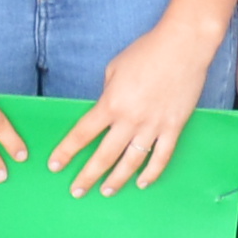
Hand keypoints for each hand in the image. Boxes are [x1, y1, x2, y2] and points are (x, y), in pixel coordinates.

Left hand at [54, 11, 219, 195]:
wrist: (183, 46)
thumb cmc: (146, 52)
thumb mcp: (114, 69)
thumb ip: (108, 94)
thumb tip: (108, 111)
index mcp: (111, 104)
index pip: (82, 134)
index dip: (66, 152)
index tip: (55, 165)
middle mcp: (130, 120)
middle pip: (104, 156)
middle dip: (87, 176)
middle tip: (76, 191)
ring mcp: (153, 126)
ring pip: (131, 163)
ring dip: (116, 180)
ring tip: (106, 191)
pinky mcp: (173, 127)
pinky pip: (161, 157)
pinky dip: (151, 173)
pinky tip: (141, 182)